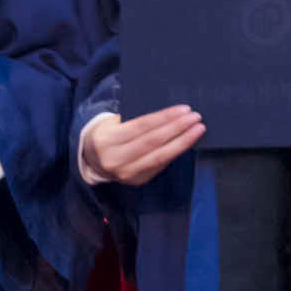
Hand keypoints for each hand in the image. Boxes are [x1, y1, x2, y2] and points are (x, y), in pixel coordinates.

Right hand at [83, 104, 206, 187]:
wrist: (92, 161)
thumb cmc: (107, 134)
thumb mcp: (112, 122)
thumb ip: (135, 119)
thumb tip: (168, 113)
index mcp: (107, 139)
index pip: (141, 126)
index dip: (165, 118)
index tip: (185, 109)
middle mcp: (116, 159)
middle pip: (153, 142)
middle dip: (178, 128)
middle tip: (196, 118)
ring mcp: (126, 173)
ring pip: (160, 156)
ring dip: (183, 142)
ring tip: (198, 129)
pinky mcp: (137, 181)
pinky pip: (160, 165)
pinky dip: (175, 152)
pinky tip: (187, 142)